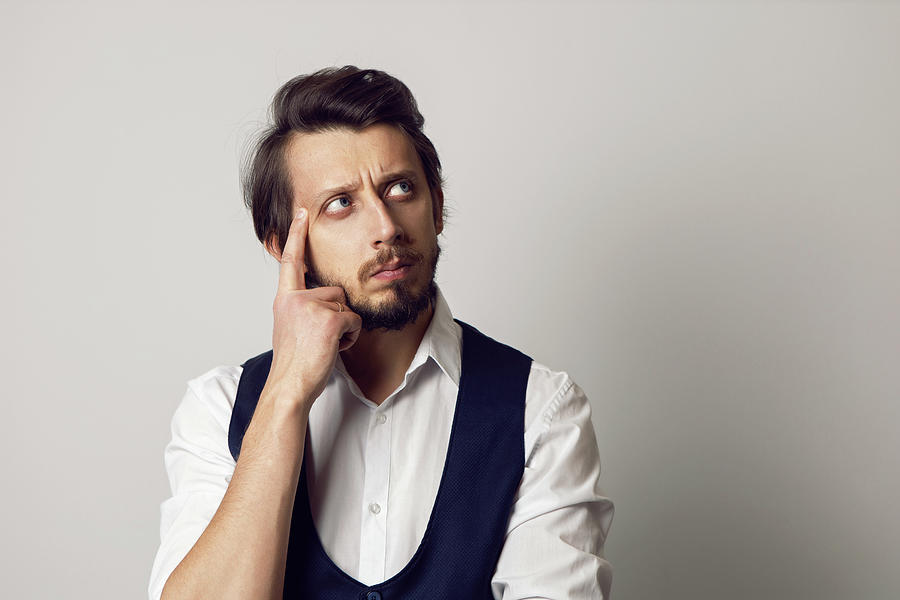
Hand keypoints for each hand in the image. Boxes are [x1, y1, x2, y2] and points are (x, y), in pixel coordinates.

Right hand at [265, 208, 361, 406]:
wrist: (289, 386)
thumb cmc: (295, 364)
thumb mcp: (291, 328)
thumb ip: (302, 309)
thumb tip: (325, 300)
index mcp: (284, 300)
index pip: (292, 262)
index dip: (297, 236)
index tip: (301, 212)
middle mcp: (295, 299)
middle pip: (335, 291)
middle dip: (337, 316)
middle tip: (318, 341)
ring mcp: (311, 307)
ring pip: (347, 307)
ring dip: (344, 328)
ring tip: (323, 346)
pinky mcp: (329, 319)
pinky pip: (354, 320)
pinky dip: (350, 337)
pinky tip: (333, 349)